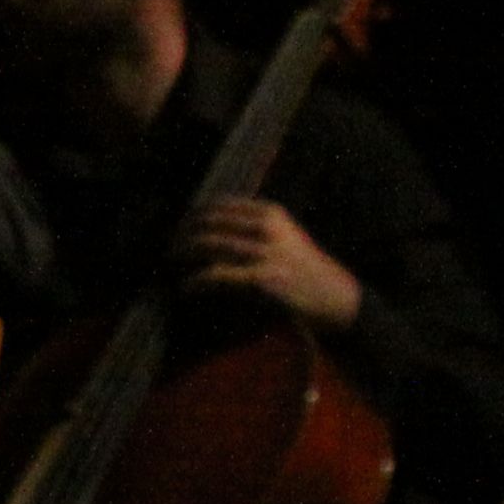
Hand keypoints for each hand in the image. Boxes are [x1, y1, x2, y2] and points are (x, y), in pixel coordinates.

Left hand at [174, 196, 364, 329]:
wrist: (334, 297)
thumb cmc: (302, 268)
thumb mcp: (282, 236)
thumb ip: (250, 226)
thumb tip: (204, 226)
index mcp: (269, 212)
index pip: (217, 206)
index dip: (192, 216)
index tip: (178, 227)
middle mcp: (265, 227)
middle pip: (207, 223)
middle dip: (182, 234)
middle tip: (169, 247)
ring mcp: (264, 252)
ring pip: (207, 245)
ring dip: (183, 254)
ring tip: (172, 263)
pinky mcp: (261, 278)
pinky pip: (216, 275)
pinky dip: (196, 281)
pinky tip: (186, 287)